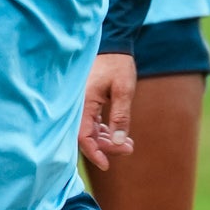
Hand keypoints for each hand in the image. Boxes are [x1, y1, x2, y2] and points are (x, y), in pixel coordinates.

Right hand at [80, 53, 135, 171]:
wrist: (113, 45)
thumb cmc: (117, 65)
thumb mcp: (123, 90)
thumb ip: (120, 116)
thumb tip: (119, 142)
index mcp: (84, 103)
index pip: (83, 137)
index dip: (94, 153)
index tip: (107, 165)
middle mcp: (79, 106)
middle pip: (86, 137)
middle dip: (106, 147)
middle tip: (129, 149)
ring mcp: (83, 105)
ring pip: (90, 132)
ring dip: (107, 141)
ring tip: (129, 145)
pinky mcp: (88, 103)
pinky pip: (93, 124)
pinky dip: (105, 132)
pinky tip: (121, 136)